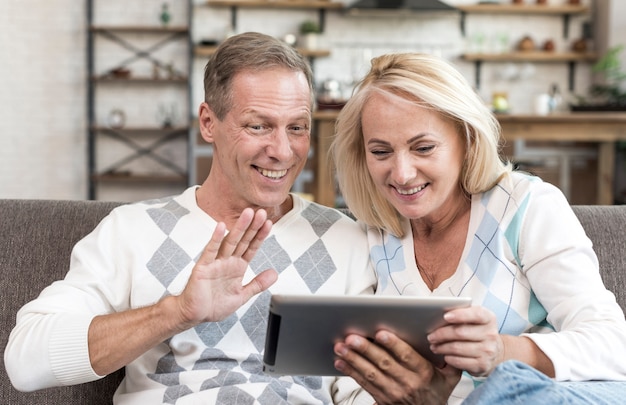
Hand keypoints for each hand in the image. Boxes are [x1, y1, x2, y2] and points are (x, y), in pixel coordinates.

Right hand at [175, 208, 277, 327]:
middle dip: (252, 227)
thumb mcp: (242, 295)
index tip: (269, 223)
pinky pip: (211, 251)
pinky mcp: (203, 267)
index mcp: (237, 267)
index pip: (251, 248)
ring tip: (247, 214)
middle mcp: (227, 261)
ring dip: (239, 228)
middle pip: (243, 240)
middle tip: (261, 212)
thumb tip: (274, 274)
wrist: (195, 315)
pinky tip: (221, 226)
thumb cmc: (214, 305)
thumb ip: (258, 284)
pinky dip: (216, 238)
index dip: (260, 236)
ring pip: (229, 242)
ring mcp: (215, 262)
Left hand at [334, 330, 460, 404]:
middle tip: (352, 337)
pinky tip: (340, 362)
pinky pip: (364, 385)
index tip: (381, 333)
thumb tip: (444, 335)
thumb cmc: (437, 391)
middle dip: (366, 349)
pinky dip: (351, 372)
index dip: (394, 345)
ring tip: (340, 347)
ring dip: (353, 360)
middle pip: (384, 364)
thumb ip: (449, 357)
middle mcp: (408, 384)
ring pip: (371, 374)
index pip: (408, 357)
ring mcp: (393, 393)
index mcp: (424, 374)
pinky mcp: (382, 400)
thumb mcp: (450, 376)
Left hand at [428, 306, 502, 376]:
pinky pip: (460, 361)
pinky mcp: (483, 365)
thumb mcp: (474, 320)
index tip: (445, 316)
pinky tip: (444, 356)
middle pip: (460, 332)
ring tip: (434, 346)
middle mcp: (491, 334)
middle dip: (442, 334)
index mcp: (489, 318)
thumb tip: (437, 314)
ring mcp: (488, 351)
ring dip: (442, 347)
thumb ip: (461, 315)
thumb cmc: (477, 332)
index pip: (476, 314)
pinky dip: (449, 358)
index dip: (460, 315)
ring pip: (457, 348)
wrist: (494, 353)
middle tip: (430, 336)